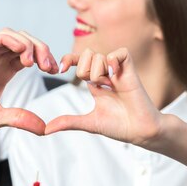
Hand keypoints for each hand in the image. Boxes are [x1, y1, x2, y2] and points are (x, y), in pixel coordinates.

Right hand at [0, 29, 58, 135]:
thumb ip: (19, 119)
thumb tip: (44, 129)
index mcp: (4, 71)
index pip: (30, 55)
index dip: (46, 58)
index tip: (55, 71)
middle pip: (25, 41)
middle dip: (42, 49)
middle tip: (50, 66)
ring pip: (11, 35)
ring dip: (27, 43)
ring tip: (34, 61)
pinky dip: (9, 40)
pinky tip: (20, 52)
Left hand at [46, 48, 163, 145]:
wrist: (140, 132)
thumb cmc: (119, 127)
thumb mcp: (89, 123)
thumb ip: (68, 122)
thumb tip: (45, 129)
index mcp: (96, 83)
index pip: (79, 61)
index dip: (68, 60)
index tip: (59, 70)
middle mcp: (106, 74)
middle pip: (86, 54)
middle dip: (82, 69)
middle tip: (92, 85)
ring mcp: (119, 71)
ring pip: (98, 55)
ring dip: (96, 72)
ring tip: (107, 86)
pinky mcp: (131, 71)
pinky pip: (120, 53)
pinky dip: (112, 62)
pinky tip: (113, 76)